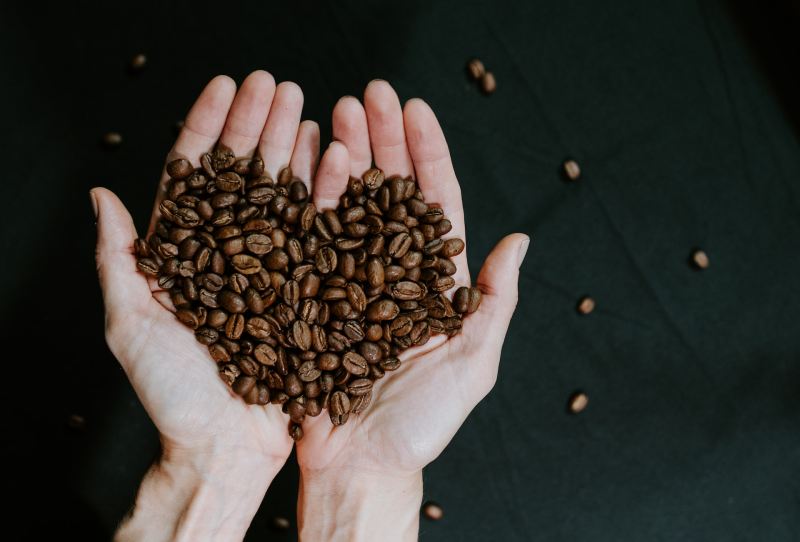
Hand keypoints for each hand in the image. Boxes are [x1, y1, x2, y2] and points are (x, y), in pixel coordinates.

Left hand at [92, 71, 319, 540]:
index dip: (209, 127)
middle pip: (247, 175)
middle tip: (276, 82)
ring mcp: (276, 266)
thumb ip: (118, 260)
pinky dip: (328, 193)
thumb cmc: (173, 395)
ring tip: (311, 104)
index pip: (197, 176)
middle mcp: (235, 252)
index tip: (226, 86)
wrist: (227, 447)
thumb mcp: (132, 324)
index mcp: (188, 252)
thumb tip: (101, 196)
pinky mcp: (310, 287)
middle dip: (259, 124)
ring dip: (296, 146)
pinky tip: (336, 156)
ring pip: (287, 194)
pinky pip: (321, 232)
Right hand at [296, 80, 528, 540]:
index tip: (415, 108)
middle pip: (390, 192)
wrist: (358, 465)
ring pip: (349, 204)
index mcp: (434, 282)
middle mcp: (390, 271)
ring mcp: (348, 278)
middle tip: (370, 92)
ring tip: (339, 111)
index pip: (435, 204)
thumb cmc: (420, 425)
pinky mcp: (310, 293)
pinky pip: (311, 237)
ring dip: (347, 155)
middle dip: (383, 140)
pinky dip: (311, 197)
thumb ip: (495, 301)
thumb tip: (520, 238)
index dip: (427, 154)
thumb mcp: (472, 364)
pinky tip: (309, 159)